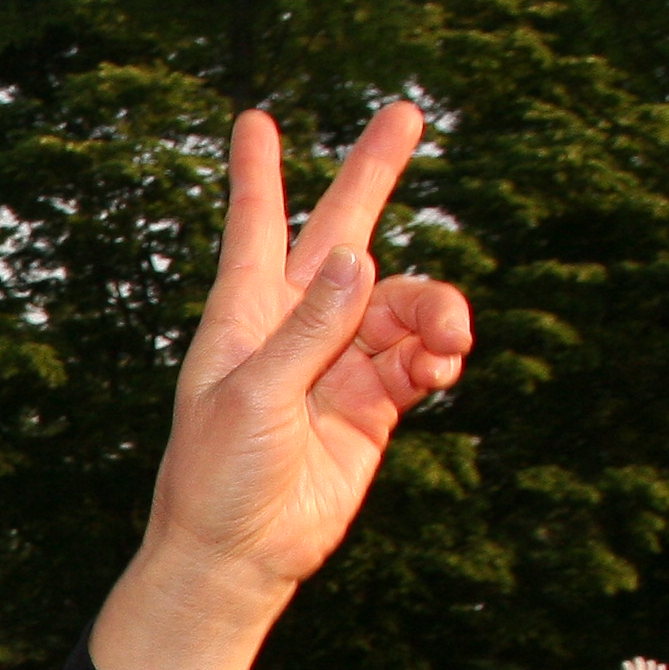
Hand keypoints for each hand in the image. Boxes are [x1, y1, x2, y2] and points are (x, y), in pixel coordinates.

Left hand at [141, 104, 472, 598]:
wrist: (241, 556)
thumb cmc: (217, 476)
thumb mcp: (253, 397)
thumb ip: (310, 331)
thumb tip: (360, 260)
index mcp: (244, 317)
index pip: (255, 229)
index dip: (258, 174)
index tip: (254, 119)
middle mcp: (293, 329)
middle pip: (343, 236)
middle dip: (373, 175)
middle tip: (407, 113)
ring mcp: (338, 362)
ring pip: (401, 303)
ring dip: (434, 310)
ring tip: (450, 342)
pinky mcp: (374, 403)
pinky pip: (419, 357)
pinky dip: (439, 354)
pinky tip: (445, 366)